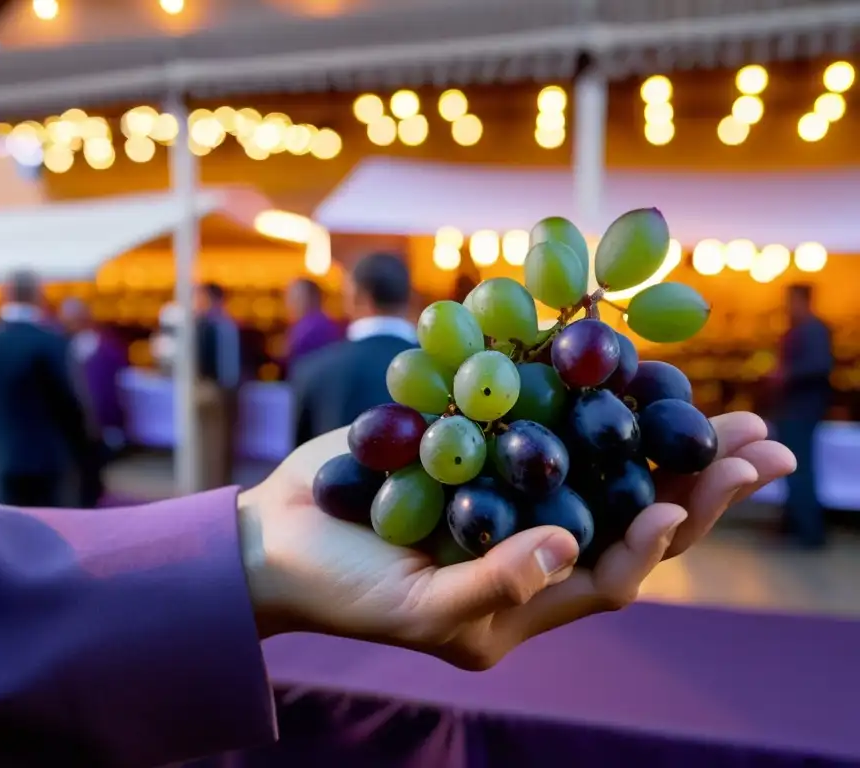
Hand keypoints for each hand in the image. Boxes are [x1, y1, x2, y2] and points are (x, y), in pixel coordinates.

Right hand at [237, 412, 794, 669]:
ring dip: (663, 437)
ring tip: (728, 410)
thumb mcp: (416, 605)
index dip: (653, 539)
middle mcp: (531, 547)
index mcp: (524, 601)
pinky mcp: (483, 453)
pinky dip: (587, 398)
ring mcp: (510, 497)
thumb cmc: (341, 587)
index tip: (684, 495)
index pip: (611, 574)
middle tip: (761, 445)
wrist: (276, 538)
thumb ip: (492, 584)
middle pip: (630, 516)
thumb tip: (570, 547)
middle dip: (698, 484)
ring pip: (602, 467)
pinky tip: (626, 368)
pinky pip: (547, 426)